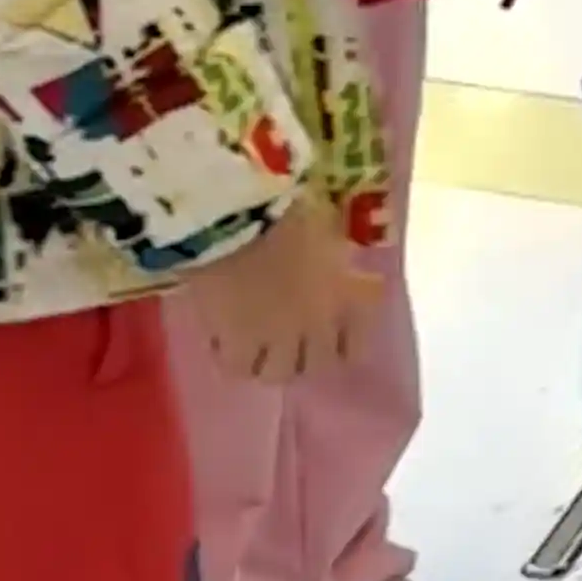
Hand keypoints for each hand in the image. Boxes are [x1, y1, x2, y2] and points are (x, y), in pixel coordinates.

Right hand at [197, 200, 373, 385]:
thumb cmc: (286, 207)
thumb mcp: (325, 223)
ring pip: (277, 373)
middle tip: (290, 341)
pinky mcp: (237, 343)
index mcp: (345, 295)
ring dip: (269, 362)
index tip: (336, 328)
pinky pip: (238, 365)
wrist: (237, 219)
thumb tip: (336, 254)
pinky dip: (232, 356)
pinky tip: (222, 340)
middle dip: (307, 356)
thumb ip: (332, 248)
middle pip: (319, 365)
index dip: (348, 339)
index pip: (359, 340)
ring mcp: (277, 338)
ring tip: (254, 347)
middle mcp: (317, 324)